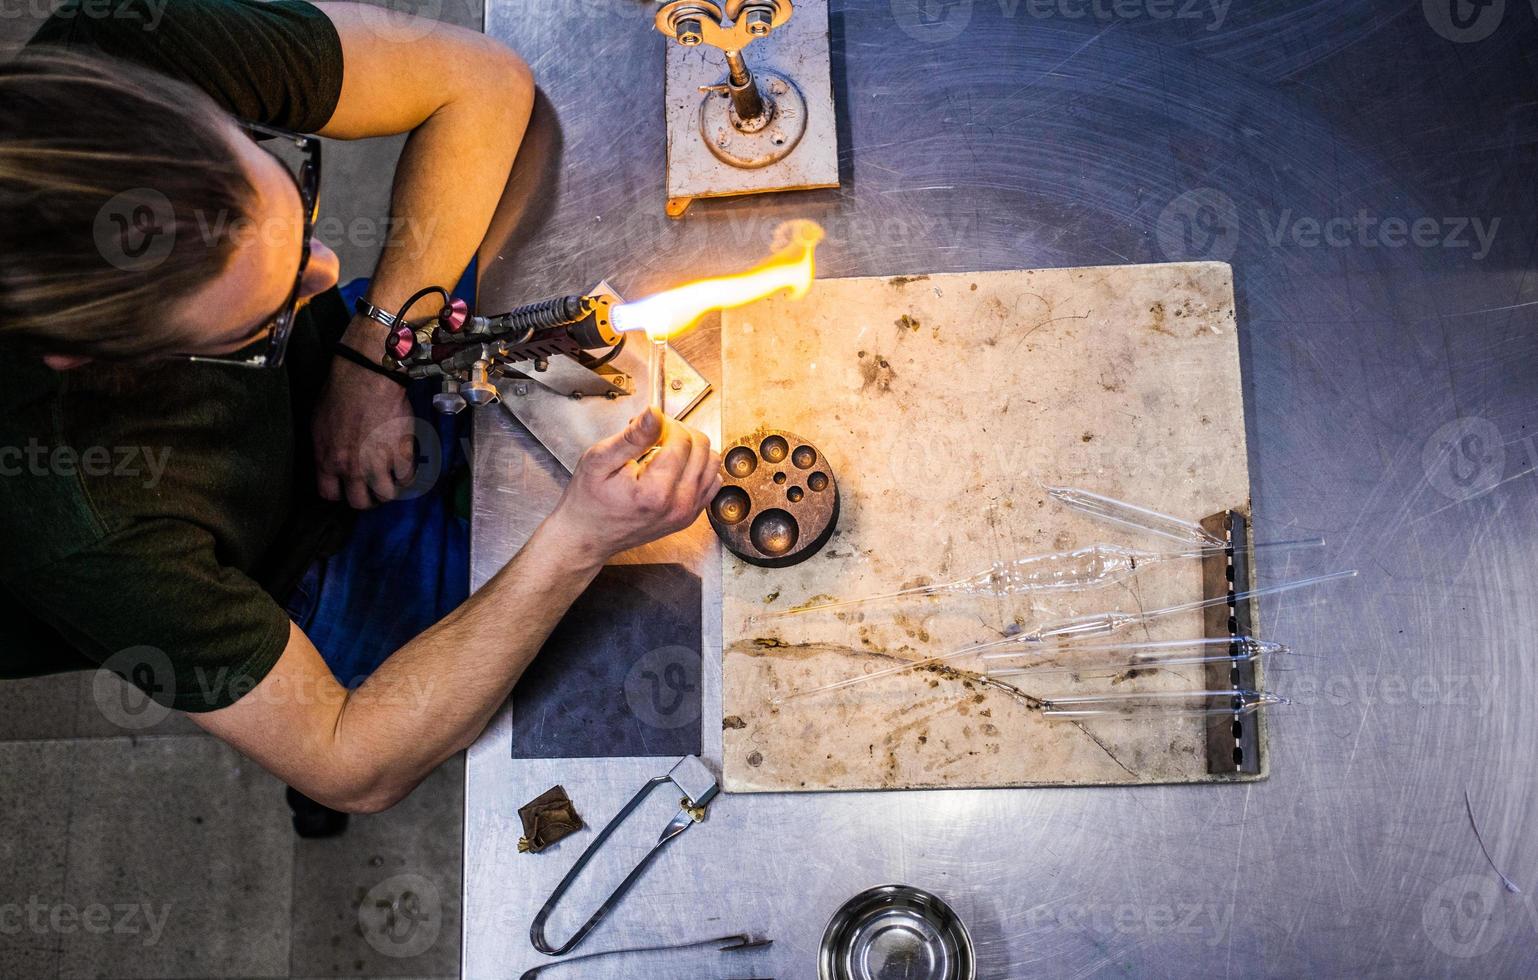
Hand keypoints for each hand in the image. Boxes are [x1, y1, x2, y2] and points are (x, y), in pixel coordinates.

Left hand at [313, 345, 415, 508]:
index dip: (340, 492)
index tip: (346, 487)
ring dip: (388, 489)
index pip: (330, 494)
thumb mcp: (319, 425)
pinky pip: (406, 478)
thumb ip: (325, 449)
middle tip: (372, 487)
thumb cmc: (340, 393)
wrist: (367, 378)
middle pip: (360, 502)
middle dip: (366, 498)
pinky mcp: (401, 454)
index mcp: (327, 461)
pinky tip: (404, 465)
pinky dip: (406, 475)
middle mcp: (352, 469)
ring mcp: (379, 464)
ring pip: (386, 495)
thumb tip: (332, 460)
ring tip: (391, 479)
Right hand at [546, 408, 720, 558]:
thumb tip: (655, 413)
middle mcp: (678, 504)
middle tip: (653, 436)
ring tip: (663, 451)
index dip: (665, 424)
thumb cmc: (588, 501)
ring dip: (691, 448)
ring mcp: (687, 513)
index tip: (646, 427)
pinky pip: (711, 481)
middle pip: (701, 447)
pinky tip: (674, 467)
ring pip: (712, 462)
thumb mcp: (600, 460)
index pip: (682, 439)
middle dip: (679, 433)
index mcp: (656, 491)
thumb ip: (633, 436)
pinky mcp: (689, 516)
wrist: (588, 536)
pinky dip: (698, 467)